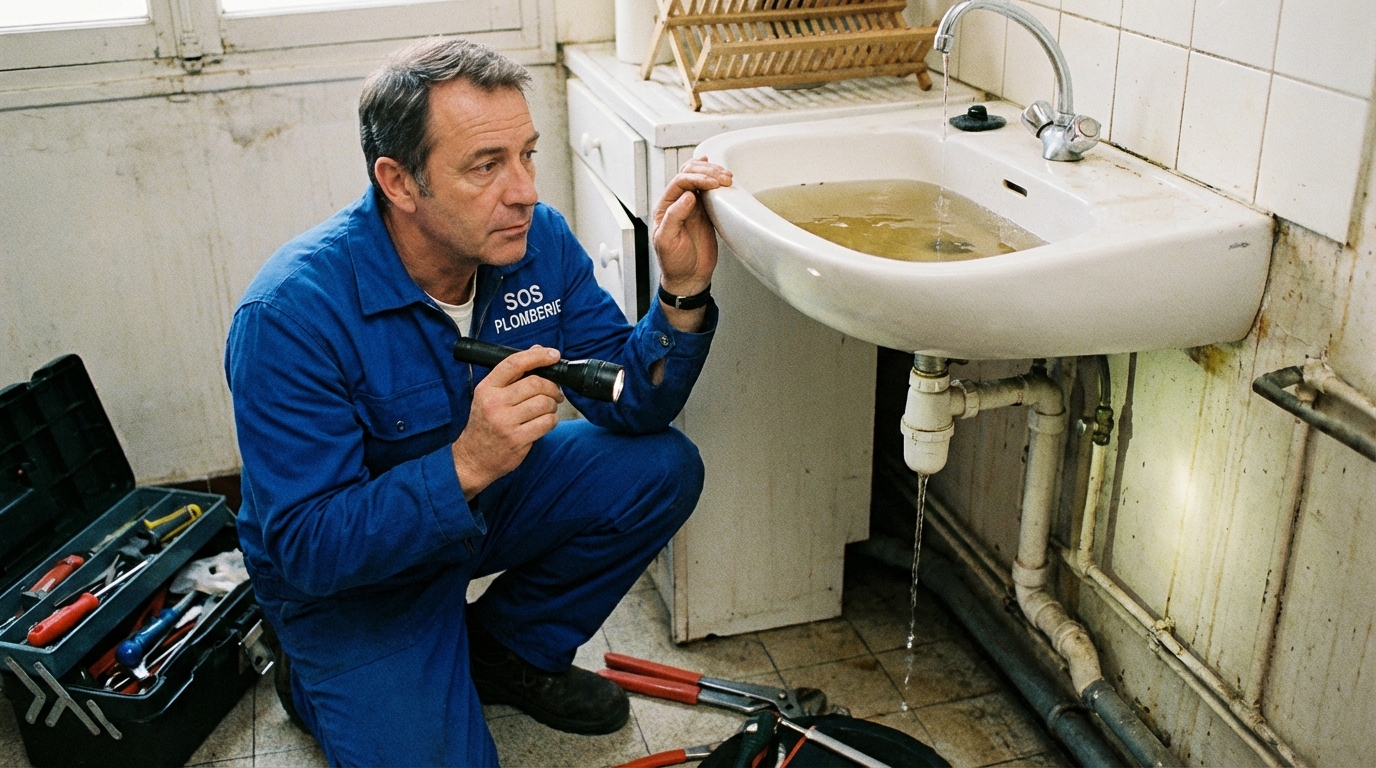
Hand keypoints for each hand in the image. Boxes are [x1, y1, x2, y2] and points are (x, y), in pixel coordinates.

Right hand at [452, 346, 564, 498]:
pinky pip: (547, 422)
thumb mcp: (489, 396)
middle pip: (535, 383)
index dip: (537, 356)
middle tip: (555, 393)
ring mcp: (506, 422)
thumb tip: (537, 350)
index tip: (553, 355)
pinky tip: (544, 423)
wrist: (472, 458)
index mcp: (486, 388)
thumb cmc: (484, 424)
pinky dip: (551, 421)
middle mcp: (494, 403)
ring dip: (552, 406)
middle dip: (552, 387)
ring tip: (546, 410)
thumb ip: (512, 375)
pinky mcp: (517, 439)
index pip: (514, 363)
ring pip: (544, 403)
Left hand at [652, 157, 732, 298]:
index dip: (697, 179)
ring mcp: (692, 206)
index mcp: (665, 207)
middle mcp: (677, 203)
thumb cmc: (674, 263)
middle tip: (723, 178)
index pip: (679, 182)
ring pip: (699, 178)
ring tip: (727, 177)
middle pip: (689, 174)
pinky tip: (721, 176)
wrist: (688, 277)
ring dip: (713, 173)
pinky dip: (716, 181)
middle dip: (707, 173)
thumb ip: (674, 216)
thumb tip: (688, 195)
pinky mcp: (705, 212)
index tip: (713, 184)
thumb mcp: (667, 241)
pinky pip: (709, 191)